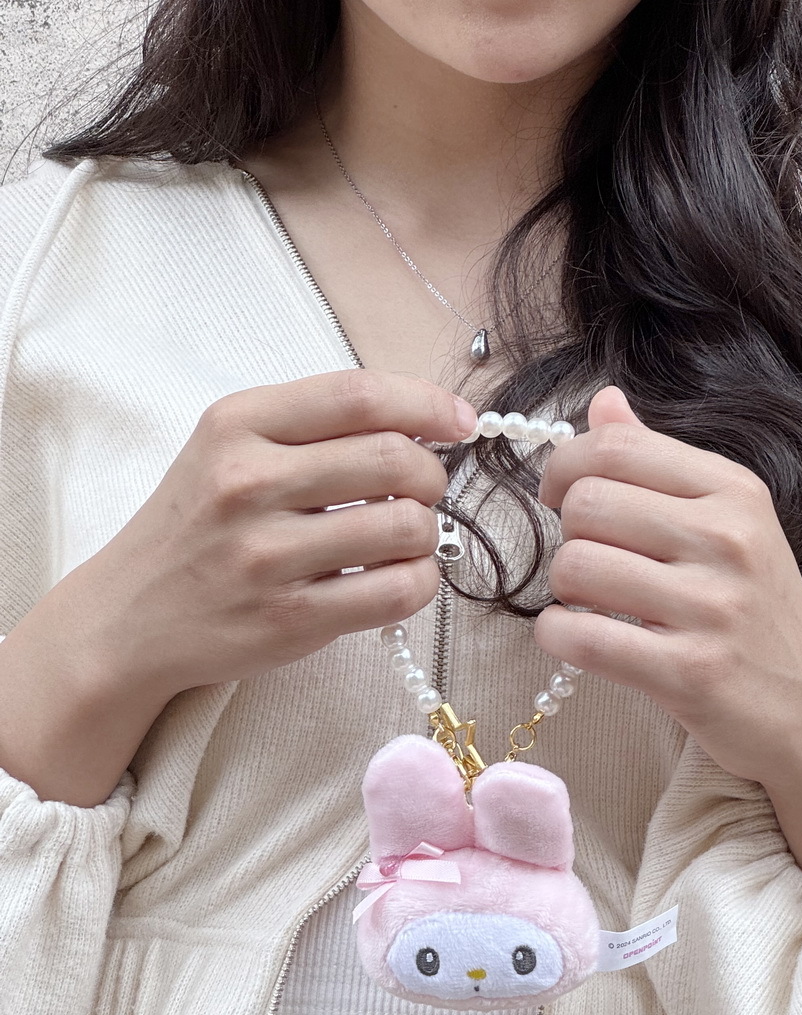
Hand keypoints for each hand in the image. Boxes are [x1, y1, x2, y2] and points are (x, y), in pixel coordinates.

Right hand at [70, 369, 476, 698]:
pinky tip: (399, 577)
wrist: (128, 616)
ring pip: (406, 527)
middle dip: (432, 474)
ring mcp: (267, 555)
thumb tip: (425, 422)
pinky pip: (398, 591)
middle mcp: (248, 482)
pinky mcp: (290, 619)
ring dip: (426, 533)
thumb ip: (314, 427)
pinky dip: (420, 581)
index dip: (427, 404)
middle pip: (394, 459)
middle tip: (422, 491)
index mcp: (237, 424)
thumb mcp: (230, 448)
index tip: (460, 421)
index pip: (359, 395)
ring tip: (402, 539)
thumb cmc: (198, 525)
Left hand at [535, 386, 801, 874]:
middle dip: (567, 535)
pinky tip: (575, 639)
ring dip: (562, 591)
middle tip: (589, 562)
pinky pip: (579, 636)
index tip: (559, 495)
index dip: (565, 466)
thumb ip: (660, 461)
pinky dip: (556, 636)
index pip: (617, 447)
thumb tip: (604, 402)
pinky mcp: (690, 673)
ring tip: (590, 604)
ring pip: (575, 567)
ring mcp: (712, 607)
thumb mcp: (730, 523)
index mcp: (735, 491)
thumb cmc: (756, 612)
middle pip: (586, 504)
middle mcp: (728, 539)